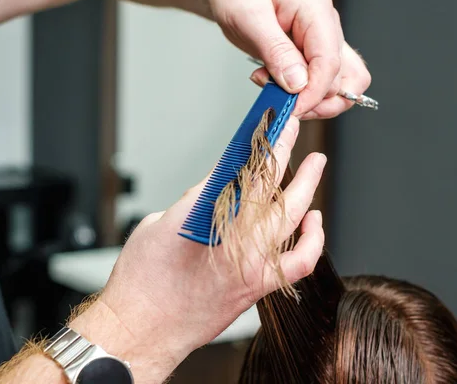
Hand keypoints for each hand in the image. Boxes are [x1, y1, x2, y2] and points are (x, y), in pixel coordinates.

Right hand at [91, 117, 325, 380]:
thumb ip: (194, 201)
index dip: (261, 141)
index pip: (241, 167)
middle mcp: (233, 240)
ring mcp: (251, 265)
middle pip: (270, 184)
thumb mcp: (158, 224)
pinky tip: (312, 221)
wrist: (142, 331)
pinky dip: (312, 239)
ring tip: (314, 165)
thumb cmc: (142, 283)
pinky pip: (299, 262)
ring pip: (291, 217)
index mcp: (203, 216)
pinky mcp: (257, 287)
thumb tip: (219, 185)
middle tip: (294, 129)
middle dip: (286, 150)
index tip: (271, 124)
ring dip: (306, 187)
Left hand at [198, 0, 371, 118]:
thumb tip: (298, 83)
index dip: (313, 94)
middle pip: (343, 79)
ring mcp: (321, 40)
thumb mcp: (250, 18)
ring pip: (340, 84)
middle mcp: (325, 26)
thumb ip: (276, 51)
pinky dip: (304, 94)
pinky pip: (322, 81)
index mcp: (316, 12)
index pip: (330, 64)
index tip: (292, 109)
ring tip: (281, 96)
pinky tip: (278, 87)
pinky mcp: (311, 53)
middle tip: (283, 103)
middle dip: (314, 99)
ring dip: (315, 101)